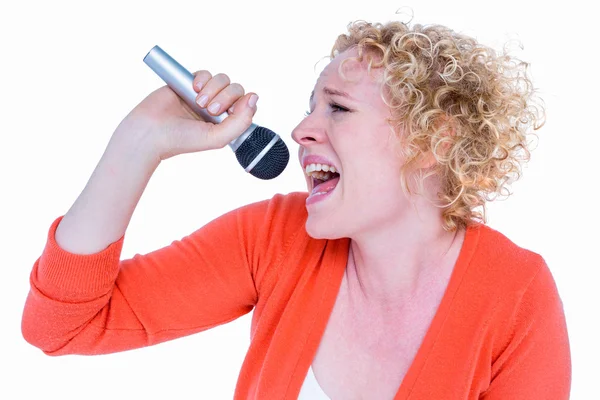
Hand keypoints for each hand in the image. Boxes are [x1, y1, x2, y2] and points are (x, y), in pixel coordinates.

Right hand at [113, 70, 257, 161]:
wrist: (150, 132)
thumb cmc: (182, 139)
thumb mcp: (217, 138)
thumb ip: (240, 122)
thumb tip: (254, 97)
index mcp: (226, 123)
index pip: (246, 105)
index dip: (242, 104)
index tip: (229, 113)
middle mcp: (217, 109)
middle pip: (236, 89)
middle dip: (226, 96)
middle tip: (211, 110)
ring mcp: (203, 95)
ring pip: (222, 79)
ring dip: (214, 88)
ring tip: (199, 102)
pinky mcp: (189, 84)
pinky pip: (206, 73)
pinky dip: (203, 79)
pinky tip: (193, 89)